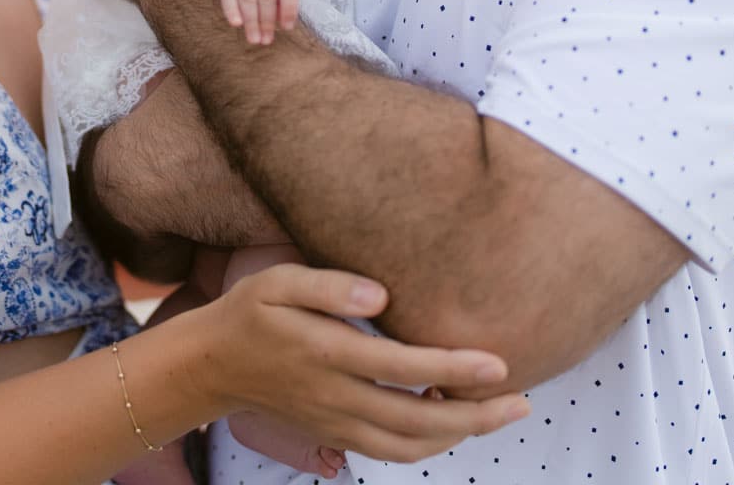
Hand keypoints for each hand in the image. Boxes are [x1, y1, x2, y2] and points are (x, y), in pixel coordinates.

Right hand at [193, 264, 530, 463]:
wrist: (212, 365)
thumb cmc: (251, 313)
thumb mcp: (276, 281)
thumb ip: (327, 285)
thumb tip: (380, 296)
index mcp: (324, 352)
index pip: (400, 366)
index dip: (452, 367)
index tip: (497, 363)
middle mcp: (334, 396)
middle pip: (416, 419)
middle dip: (475, 415)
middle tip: (521, 402)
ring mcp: (335, 423)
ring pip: (408, 446)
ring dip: (458, 435)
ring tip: (497, 414)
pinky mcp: (335, 435)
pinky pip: (391, 452)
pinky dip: (428, 445)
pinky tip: (452, 423)